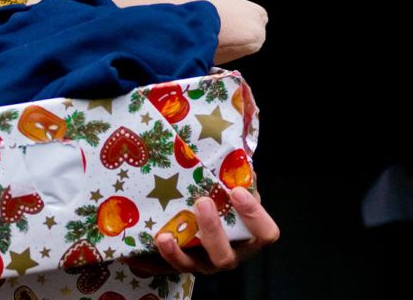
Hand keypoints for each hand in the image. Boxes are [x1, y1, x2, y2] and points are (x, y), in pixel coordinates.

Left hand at [121, 186, 279, 275]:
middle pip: (227, 256)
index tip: (237, 192)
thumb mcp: (229, 184)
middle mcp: (228, 253)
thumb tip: (231, 147)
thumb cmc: (219, 197)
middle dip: (214, 231)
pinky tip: (148, 243)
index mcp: (246, 235)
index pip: (265, 233)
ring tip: (168, 232)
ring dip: (180, 251)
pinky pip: (168, 266)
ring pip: (194, 266)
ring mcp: (203, 262)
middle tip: (202, 202)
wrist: (197, 217)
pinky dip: (157, 256)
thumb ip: (234, 171)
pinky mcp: (181, 263)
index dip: (255, 215)